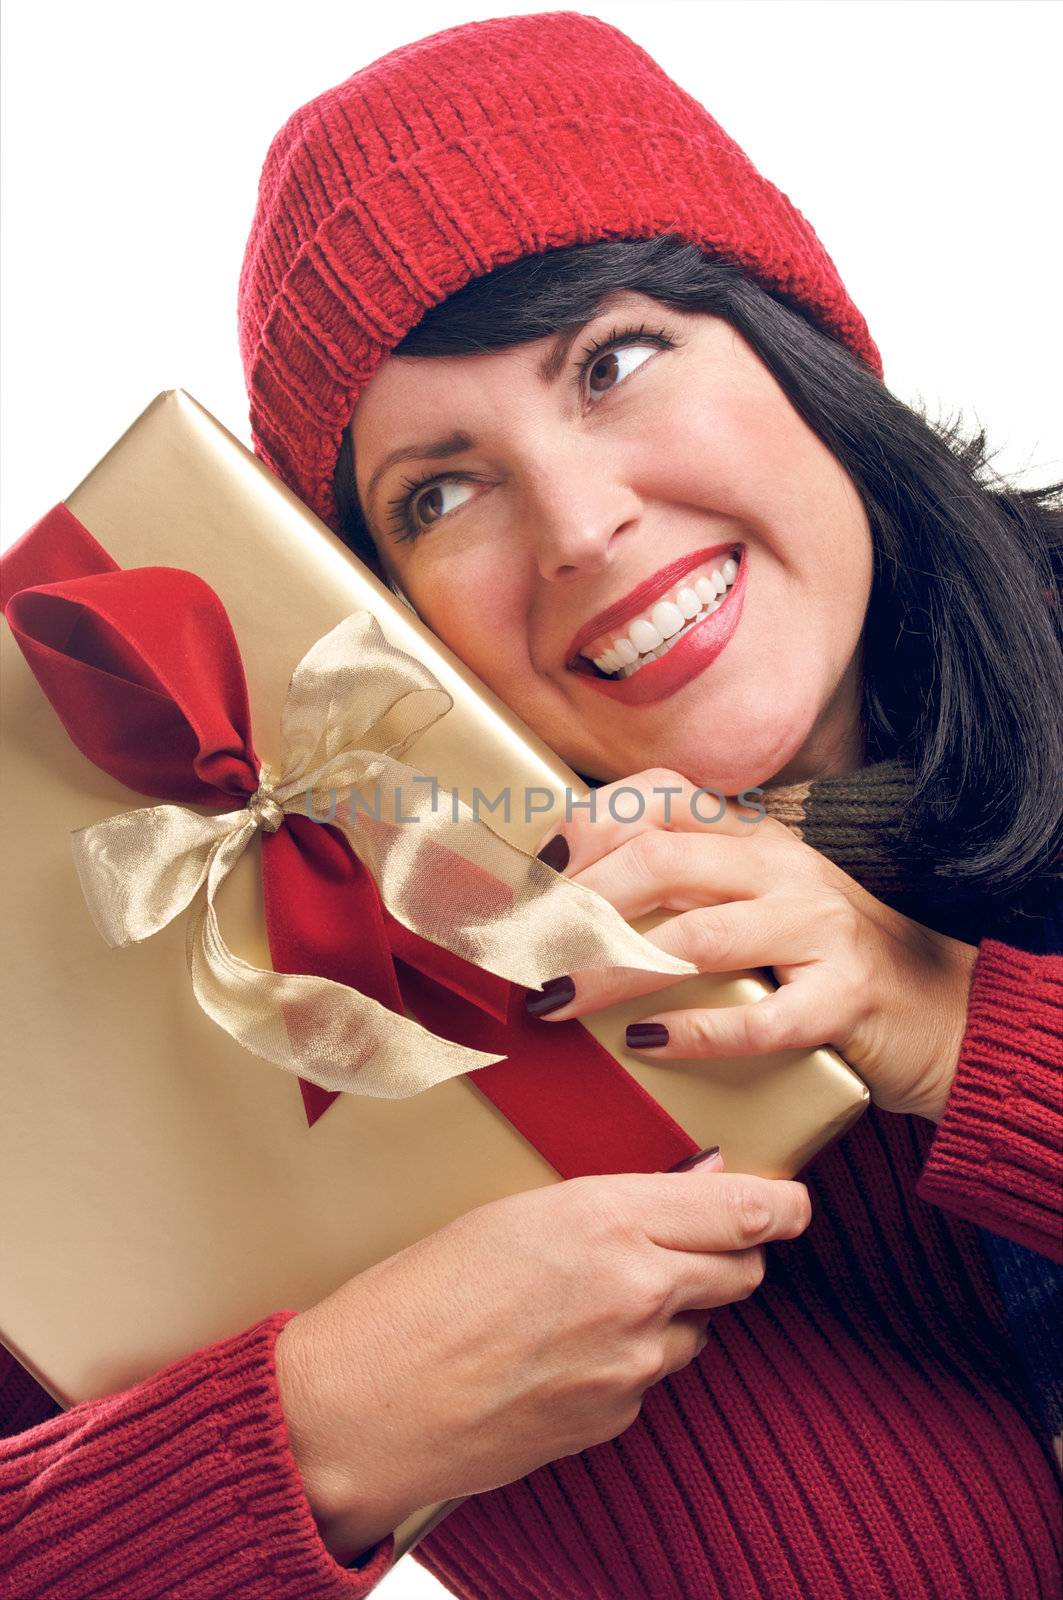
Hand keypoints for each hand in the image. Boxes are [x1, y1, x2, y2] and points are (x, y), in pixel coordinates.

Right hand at [275, 1154, 810, 1560]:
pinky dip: (629, 1361)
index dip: (779, 1203)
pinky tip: (564, 1352)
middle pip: (743, 1270)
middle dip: (730, 1253)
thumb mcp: (515, 1213)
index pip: (744, 1210)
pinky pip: (651, 1379)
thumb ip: (611, 1205)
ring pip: (698, 1328)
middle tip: (688, 1241)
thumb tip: (683, 1193)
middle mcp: (639, 1290)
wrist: (368, 1405)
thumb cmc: (419, 1294)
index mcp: (608, 1218)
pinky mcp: (617, 1419)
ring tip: (592, 1300)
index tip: (790, 1201)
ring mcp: (634, 1365)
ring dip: (673, 1309)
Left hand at [529, 767, 978, 1123]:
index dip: (589, 825)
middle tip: (524, 955)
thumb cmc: (822, 959)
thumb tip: (567, 899)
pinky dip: (695, 1032)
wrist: (942, 1012)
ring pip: (696, 939)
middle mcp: (785, 868)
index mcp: (755, 836)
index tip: (537, 873)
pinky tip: (645, 1045)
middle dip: (580, 908)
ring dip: (611, 972)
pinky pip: (760, 1017)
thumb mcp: (757, 899)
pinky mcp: (846, 1000)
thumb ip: (685, 886)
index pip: (662, 796)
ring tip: (553, 1002)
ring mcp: (820, 929)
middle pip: (661, 862)